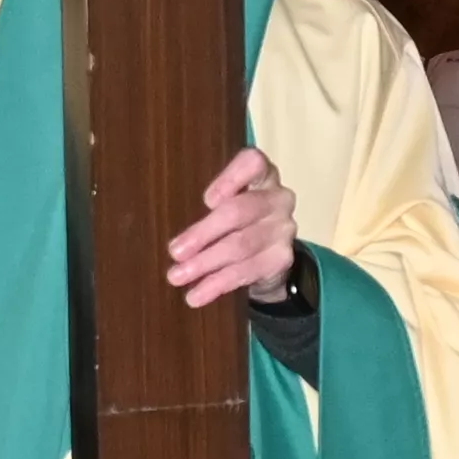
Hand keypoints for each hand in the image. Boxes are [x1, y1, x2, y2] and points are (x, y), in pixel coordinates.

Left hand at [165, 146, 300, 308]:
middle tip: (175, 251)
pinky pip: (247, 271)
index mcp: (262, 175)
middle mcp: (278, 198)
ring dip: (205, 263)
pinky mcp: (282, 258)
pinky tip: (197, 294)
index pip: (253, 163)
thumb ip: (209, 206)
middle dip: (204, 233)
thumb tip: (174, 236)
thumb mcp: (224, 203)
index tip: (207, 200)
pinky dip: (218, 284)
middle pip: (240, 211)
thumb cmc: (236, 219)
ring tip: (177, 276)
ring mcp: (283, 228)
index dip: (231, 179)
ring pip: (241, 245)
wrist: (267, 252)